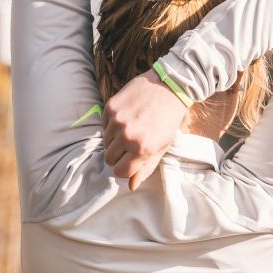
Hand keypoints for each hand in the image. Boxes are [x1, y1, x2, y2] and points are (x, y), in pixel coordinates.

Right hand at [102, 69, 187, 190]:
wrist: (168, 86)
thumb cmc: (168, 120)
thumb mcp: (161, 147)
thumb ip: (145, 168)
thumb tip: (131, 186)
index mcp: (142, 149)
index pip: (120, 171)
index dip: (125, 169)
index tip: (130, 161)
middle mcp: (127, 136)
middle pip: (109, 158)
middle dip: (118, 155)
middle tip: (130, 145)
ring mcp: (117, 121)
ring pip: (105, 142)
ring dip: (115, 139)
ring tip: (131, 129)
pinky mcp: (110, 107)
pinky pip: (104, 125)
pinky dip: (112, 125)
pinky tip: (127, 117)